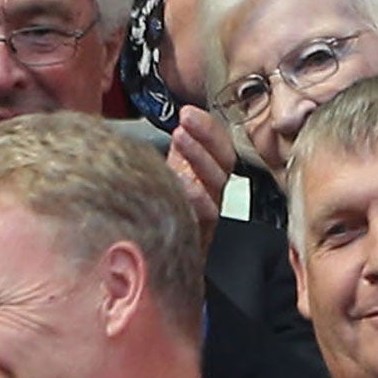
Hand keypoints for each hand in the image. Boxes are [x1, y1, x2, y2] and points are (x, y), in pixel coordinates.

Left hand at [166, 106, 233, 254]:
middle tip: (186, 118)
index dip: (208, 128)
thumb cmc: (155, 217)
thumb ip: (171, 158)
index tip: (187, 111)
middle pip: (223, 160)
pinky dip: (197, 199)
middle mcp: (212, 195)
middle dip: (207, 135)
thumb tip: (167, 127)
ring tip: (179, 137)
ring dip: (200, 157)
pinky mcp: (201, 238)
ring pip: (216, 184)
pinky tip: (183, 183)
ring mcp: (209, 216)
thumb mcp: (164, 180)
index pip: (218, 147)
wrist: (154, 266)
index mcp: (206, 178)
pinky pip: (207, 216)